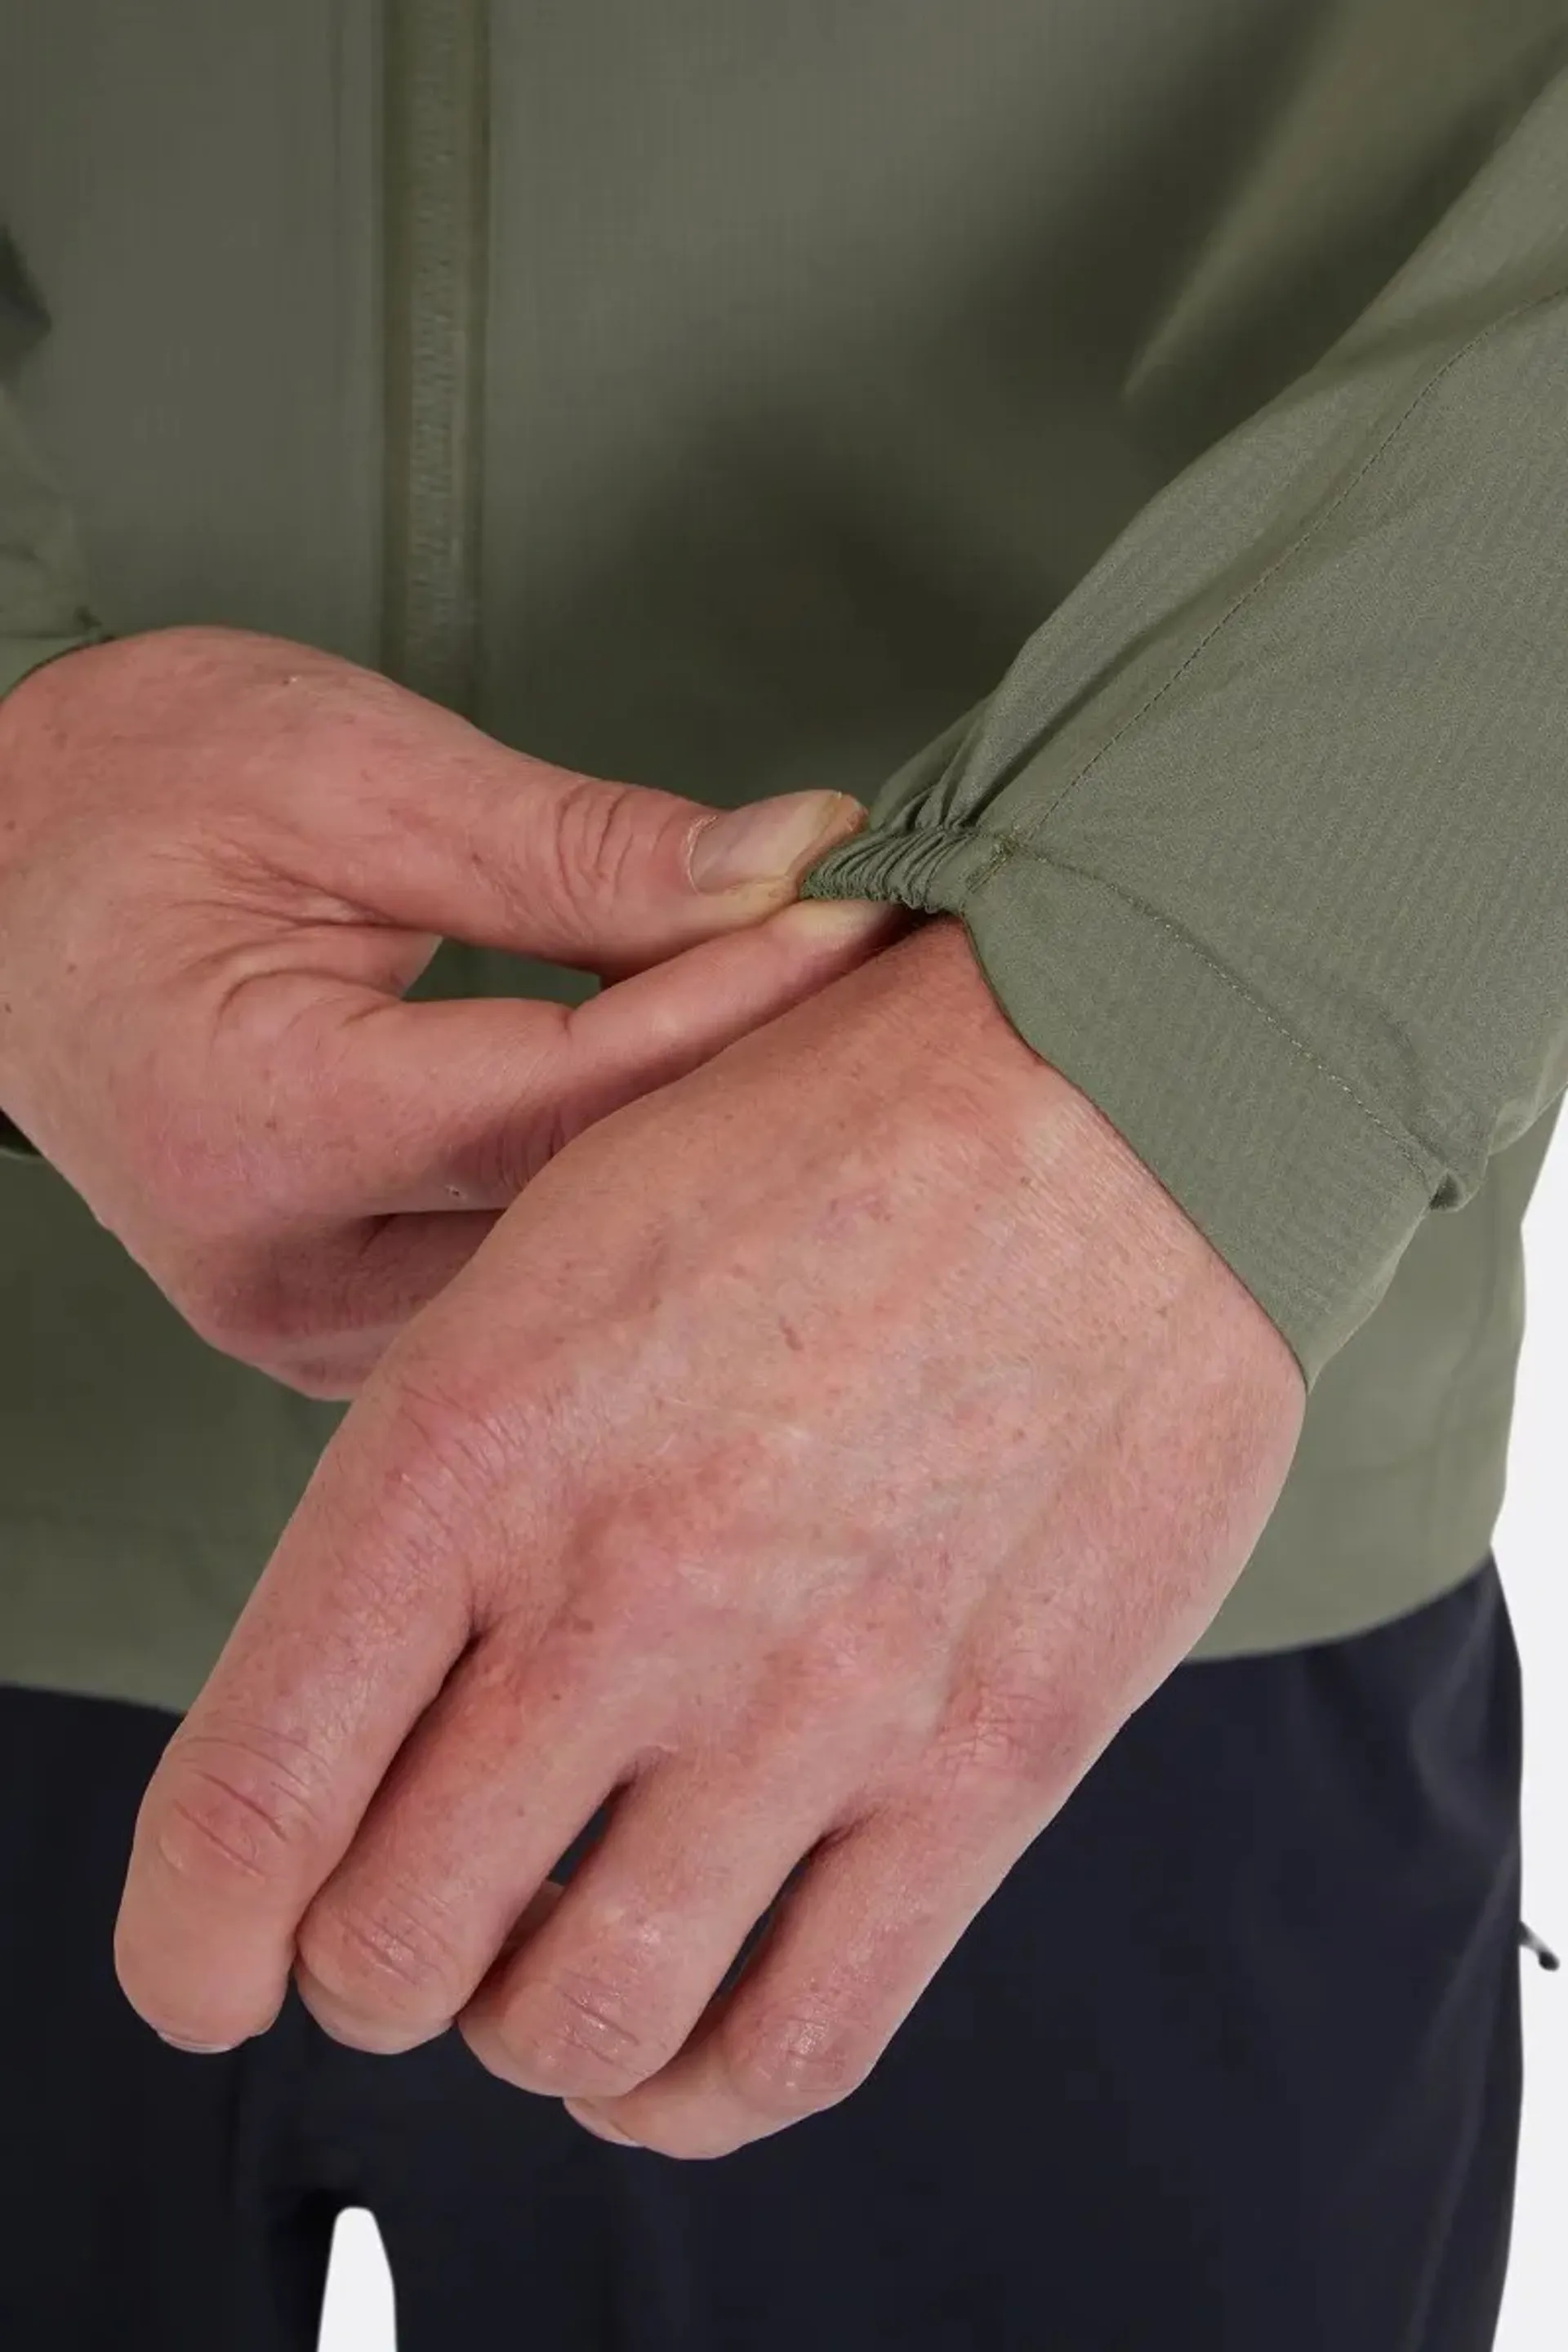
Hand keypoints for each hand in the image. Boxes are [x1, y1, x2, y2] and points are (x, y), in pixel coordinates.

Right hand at [0, 626, 887, 1393]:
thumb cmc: (133, 800)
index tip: (858, 922)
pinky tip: (702, 1133)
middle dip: (747, 1100)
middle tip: (889, 997)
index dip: (735, 1009)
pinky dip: (613, 1207)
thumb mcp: (355, 775)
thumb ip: (579, 849)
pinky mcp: (337, 1328)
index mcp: (257, 1126)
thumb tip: (783, 867)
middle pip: (584, 1214)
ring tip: (818, 1057)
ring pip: (564, 1280)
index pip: (564, 1099)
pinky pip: (518, 1290)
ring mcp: (302, 1325)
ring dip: (693, 1169)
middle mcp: (277, 1272)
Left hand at [115, 919, 1302, 2153]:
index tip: (215, 1965)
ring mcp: (812, 1695)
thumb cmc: (819, 1140)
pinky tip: (679, 2034)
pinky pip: (795, 2043)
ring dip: (530, 2030)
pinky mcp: (984, 1757)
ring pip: (579, 2030)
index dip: (194, 1942)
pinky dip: (696, 2089)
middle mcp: (624, 1594)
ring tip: (555, 1958)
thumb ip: (441, 1484)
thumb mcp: (555, 1243)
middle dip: (373, 1965)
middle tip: (423, 1908)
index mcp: (474, 1443)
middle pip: (391, 1952)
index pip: (249, 1805)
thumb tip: (364, 1701)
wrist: (1127, 1088)